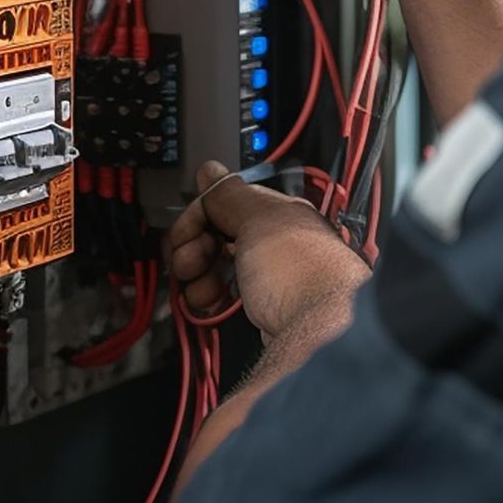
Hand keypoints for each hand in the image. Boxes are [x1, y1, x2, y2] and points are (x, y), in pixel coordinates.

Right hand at [169, 162, 369, 339]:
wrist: (321, 333)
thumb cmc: (296, 270)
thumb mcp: (257, 220)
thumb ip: (229, 194)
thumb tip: (211, 169)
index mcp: (277, 213)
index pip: (226, 203)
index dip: (199, 216)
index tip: (182, 235)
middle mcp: (274, 241)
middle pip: (219, 235)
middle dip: (194, 248)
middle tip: (187, 264)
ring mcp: (269, 276)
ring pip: (220, 267)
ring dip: (199, 276)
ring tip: (199, 291)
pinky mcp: (264, 308)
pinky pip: (228, 295)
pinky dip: (212, 298)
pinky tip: (209, 305)